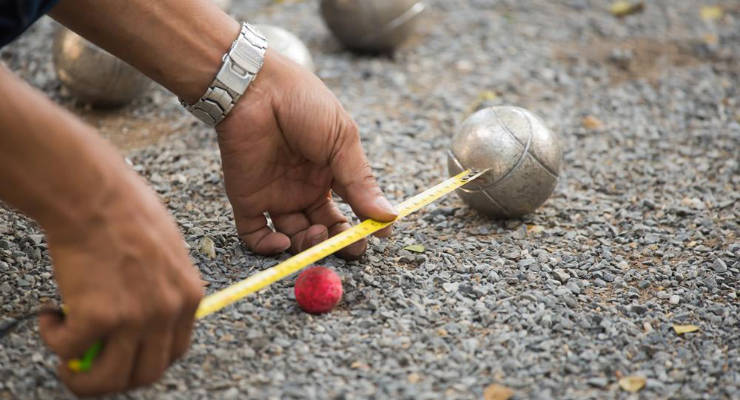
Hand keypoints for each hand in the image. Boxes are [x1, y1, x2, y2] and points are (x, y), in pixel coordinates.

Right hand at [37, 168, 203, 395]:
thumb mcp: (167, 251)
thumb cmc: (125, 210)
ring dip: (81, 375)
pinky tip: (50, 315)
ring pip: (108, 379)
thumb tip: (145, 314)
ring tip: (64, 352)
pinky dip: (54, 339)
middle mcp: (169, 311)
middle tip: (88, 363)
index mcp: (189, 295)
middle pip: (146, 373)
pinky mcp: (99, 317)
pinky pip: (70, 350)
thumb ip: (163, 286)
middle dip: (114, 376)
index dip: (144, 359)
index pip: (174, 350)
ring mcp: (137, 317)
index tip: (122, 355)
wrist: (94, 193)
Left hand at [216, 50, 396, 257]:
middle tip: (347, 246)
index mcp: (330, 173)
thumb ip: (362, 182)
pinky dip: (267, 247)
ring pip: (294, 235)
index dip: (361, 226)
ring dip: (307, 245)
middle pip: (324, 228)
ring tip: (316, 234)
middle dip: (337, 242)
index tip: (375, 235)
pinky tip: (282, 241)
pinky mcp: (247, 198)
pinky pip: (254, 234)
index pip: (350, 210)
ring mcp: (276, 194)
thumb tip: (390, 218)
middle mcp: (304, 188)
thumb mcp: (342, 141)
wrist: (255, 87)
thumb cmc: (304, 104)